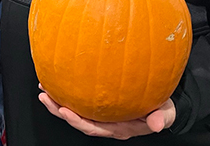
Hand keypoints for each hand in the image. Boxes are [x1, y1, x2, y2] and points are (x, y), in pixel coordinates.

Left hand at [38, 88, 175, 139]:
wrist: (161, 104)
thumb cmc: (161, 108)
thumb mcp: (165, 113)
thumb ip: (161, 118)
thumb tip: (158, 124)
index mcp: (118, 128)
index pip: (94, 128)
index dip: (78, 121)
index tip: (65, 111)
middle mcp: (107, 123)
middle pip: (79, 120)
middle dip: (60, 111)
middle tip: (46, 98)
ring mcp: (102, 114)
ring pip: (76, 111)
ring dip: (58, 102)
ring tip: (44, 91)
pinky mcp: (100, 103)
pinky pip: (81, 100)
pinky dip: (68, 92)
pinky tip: (58, 81)